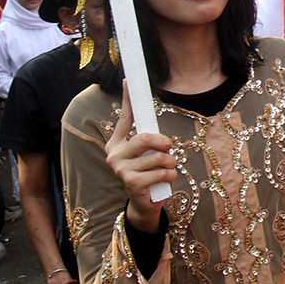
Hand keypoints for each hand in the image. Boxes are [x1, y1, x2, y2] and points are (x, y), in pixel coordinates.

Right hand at [104, 83, 176, 233]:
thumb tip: (146, 109)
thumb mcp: (146, 152)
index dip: (128, 98)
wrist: (145, 203)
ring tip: (166, 169)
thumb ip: (146, 134)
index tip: (129, 80)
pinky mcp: (131, 184)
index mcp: (116, 143)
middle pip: (145, 137)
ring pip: (159, 157)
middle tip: (169, 148)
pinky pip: (162, 173)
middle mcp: (113, 155)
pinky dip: (171, 176)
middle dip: (164, 143)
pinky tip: (164, 181)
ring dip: (170, 163)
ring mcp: (120, 171)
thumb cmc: (148, 172)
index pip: (125, 117)